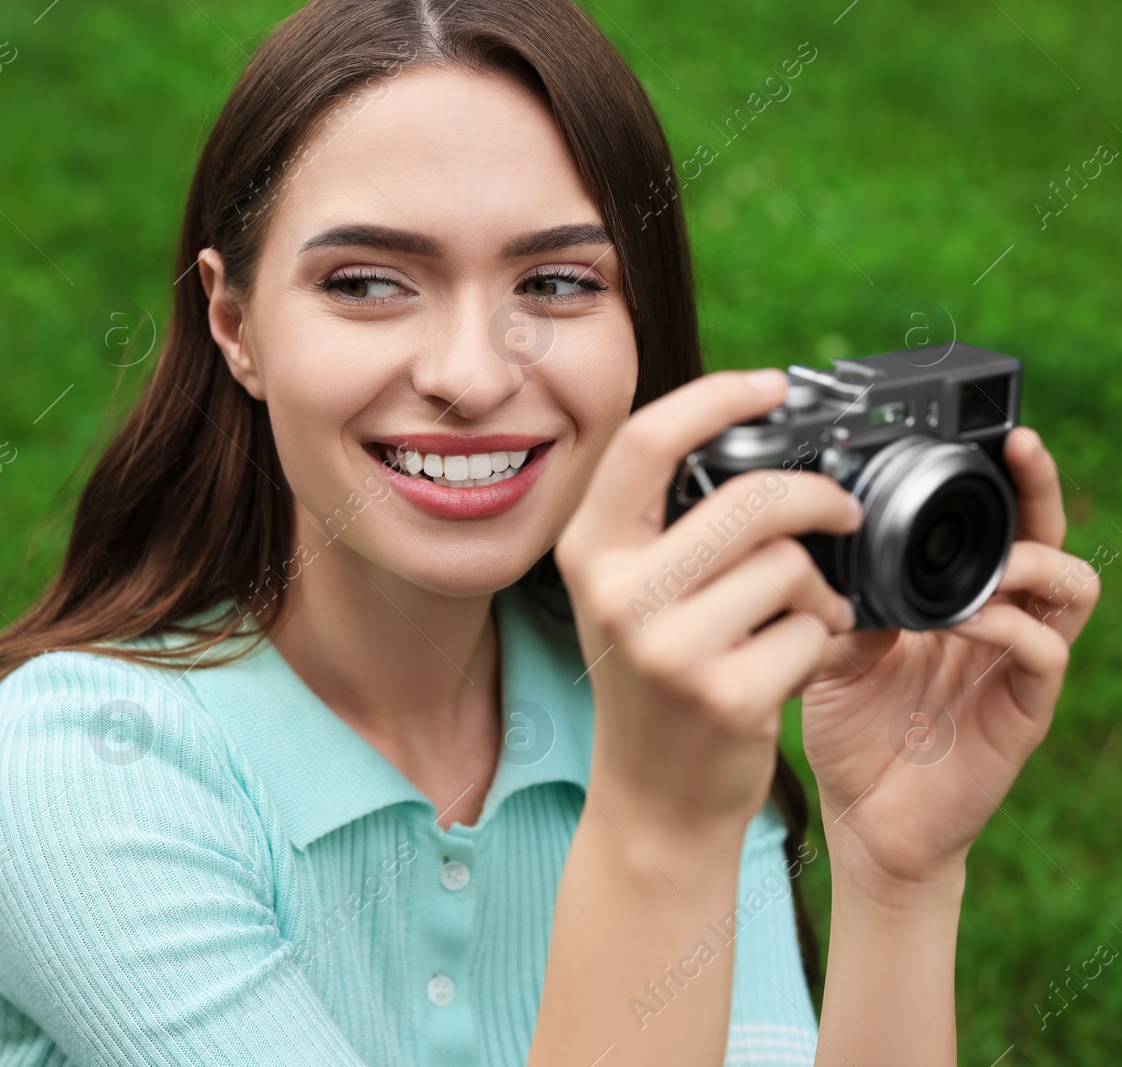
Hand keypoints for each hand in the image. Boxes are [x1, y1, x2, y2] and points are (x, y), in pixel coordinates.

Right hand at [555, 369, 861, 840]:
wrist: (654, 798)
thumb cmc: (657, 679)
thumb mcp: (633, 593)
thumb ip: (670, 524)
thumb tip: (756, 441)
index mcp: (589, 550)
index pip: (648, 441)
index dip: (717, 397)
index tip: (772, 385)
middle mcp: (618, 592)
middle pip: (749, 497)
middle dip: (817, 499)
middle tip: (843, 515)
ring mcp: (667, 646)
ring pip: (789, 565)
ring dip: (819, 591)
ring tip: (803, 620)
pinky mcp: (724, 694)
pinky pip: (811, 631)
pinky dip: (823, 644)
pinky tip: (793, 666)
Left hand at [801, 427, 1101, 888]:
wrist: (864, 819)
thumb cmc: (852, 729)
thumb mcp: (833, 647)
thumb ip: (842, 598)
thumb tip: (818, 541)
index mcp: (954, 598)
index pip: (994, 522)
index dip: (998, 477)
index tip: (982, 431)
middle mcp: (997, 622)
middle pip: (1048, 537)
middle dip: (1038, 489)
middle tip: (1015, 448)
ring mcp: (1016, 666)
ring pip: (1069, 588)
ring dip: (1030, 561)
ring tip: (987, 558)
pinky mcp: (1022, 712)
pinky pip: (1043, 654)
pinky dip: (1011, 627)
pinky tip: (968, 621)